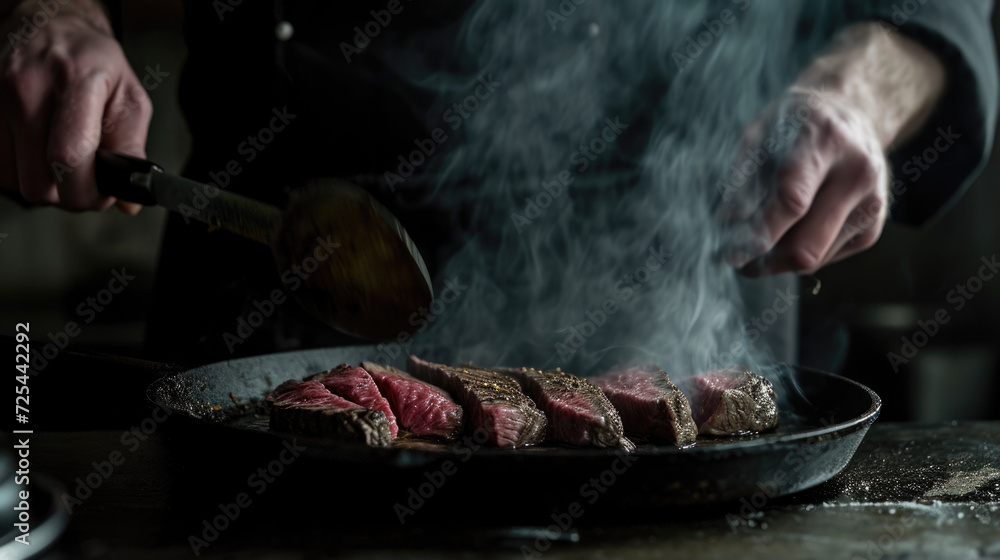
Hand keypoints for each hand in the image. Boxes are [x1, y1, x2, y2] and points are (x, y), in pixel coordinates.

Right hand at [0, 0, 151, 212]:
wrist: (50, 29)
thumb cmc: (94, 66)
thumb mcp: (129, 99)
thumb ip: (131, 150)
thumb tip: (128, 201)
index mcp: (75, 82)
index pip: (69, 157)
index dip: (88, 191)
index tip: (101, 192)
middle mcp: (27, 89)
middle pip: (38, 183)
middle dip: (67, 194)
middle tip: (83, 178)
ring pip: (14, 181)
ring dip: (42, 182)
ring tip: (60, 159)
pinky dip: (19, 169)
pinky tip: (37, 150)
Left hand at [724, 23, 944, 275]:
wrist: (851, 112)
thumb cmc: (794, 124)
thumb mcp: (758, 133)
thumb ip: (742, 179)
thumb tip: (731, 223)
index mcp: (825, 141)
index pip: (792, 201)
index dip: (759, 234)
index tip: (732, 253)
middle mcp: (858, 172)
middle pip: (807, 244)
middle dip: (766, 261)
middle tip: (739, 260)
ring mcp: (872, 201)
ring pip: (815, 258)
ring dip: (780, 260)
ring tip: (760, 242)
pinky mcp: (873, 225)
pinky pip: (827, 258)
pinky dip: (800, 253)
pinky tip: (791, 231)